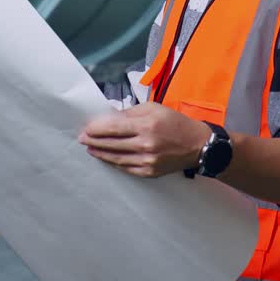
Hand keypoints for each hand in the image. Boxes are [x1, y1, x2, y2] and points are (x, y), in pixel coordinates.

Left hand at [78, 101, 212, 177]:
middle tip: (82, 139)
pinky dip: (114, 163)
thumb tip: (110, 119)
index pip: (114, 127)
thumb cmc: (175, 122)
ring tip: (90, 149)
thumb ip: (131, 113)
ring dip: (100, 153)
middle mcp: (145, 144)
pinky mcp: (149, 172)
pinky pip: (126, 168)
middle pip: (112, 144)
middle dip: (94, 141)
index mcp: (146, 125)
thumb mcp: (154, 108)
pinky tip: (106, 158)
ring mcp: (147, 161)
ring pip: (116, 158)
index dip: (97, 128)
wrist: (197, 145)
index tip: (86, 128)